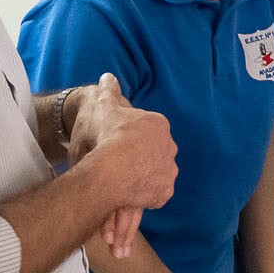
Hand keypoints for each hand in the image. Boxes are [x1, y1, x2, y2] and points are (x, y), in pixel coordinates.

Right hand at [72, 74, 176, 212]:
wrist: (111, 166)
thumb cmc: (107, 134)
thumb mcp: (104, 107)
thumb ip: (108, 92)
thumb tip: (108, 76)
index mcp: (158, 125)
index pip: (146, 131)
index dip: (130, 138)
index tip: (116, 143)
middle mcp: (169, 147)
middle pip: (153, 153)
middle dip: (140, 158)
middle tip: (119, 164)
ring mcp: (169, 170)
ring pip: (155, 174)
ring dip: (143, 178)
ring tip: (123, 179)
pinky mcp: (165, 192)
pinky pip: (154, 194)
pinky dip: (144, 196)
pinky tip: (128, 195)